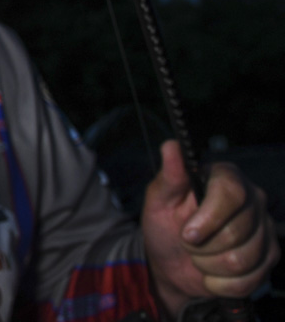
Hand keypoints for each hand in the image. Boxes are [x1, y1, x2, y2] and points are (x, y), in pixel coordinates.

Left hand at [142, 140, 279, 316]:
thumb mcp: (159, 199)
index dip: (209, 218)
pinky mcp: (269, 257)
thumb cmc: (165, 224)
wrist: (171, 261)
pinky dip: (221, 283)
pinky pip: (249, 279)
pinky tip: (212, 272)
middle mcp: (252, 199)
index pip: (232, 192)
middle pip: (238, 231)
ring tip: (198, 256)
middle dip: (202, 246)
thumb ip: (169, 175)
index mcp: (226, 178)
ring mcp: (265, 229)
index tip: (188, 233)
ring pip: (243, 259)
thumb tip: (171, 145)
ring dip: (209, 265)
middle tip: (188, 242)